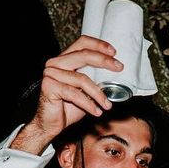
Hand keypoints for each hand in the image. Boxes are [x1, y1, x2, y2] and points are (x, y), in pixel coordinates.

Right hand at [12, 36, 123, 152]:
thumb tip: (115, 76)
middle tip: (119, 67)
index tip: (114, 52)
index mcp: (64, 60)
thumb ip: (95, 80)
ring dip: (98, 94)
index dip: (98, 45)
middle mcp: (56, 63)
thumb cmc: (68, 108)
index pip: (82, 43)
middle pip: (83, 55)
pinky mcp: (49, 86)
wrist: (51, 124)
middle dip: (104, 61)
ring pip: (82, 79)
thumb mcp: (86, 92)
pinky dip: (88, 104)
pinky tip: (96, 112)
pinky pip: (74, 94)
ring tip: (107, 105)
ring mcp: (51, 73)